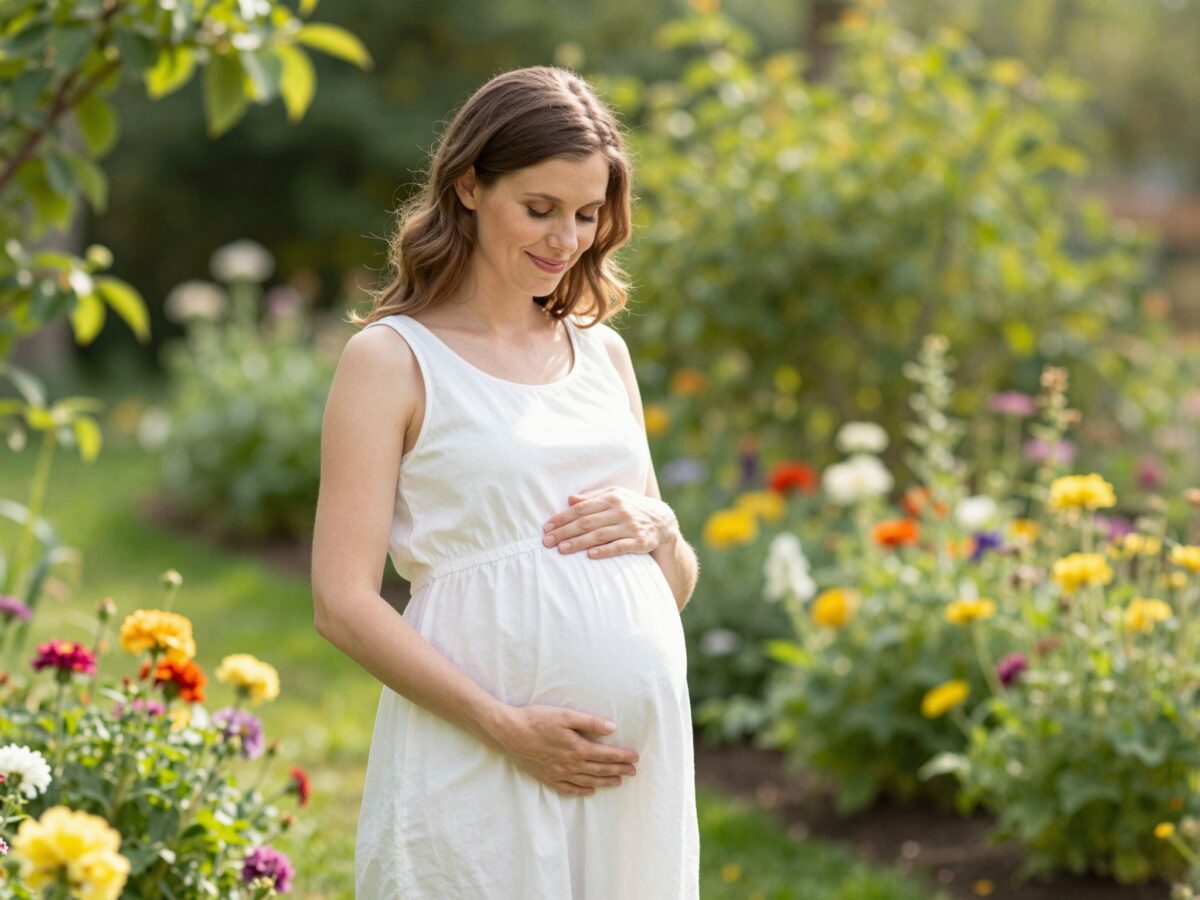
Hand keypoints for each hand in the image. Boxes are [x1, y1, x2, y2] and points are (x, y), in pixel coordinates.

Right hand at [494, 705, 638, 796]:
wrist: (510, 733)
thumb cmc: (537, 719)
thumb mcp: (565, 715)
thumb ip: (590, 722)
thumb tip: (613, 728)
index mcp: (578, 748)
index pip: (607, 755)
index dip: (622, 757)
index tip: (635, 758)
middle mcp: (571, 764)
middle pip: (601, 769)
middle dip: (619, 770)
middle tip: (633, 771)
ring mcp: (559, 774)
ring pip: (588, 780)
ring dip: (605, 781)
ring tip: (618, 782)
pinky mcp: (548, 778)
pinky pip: (569, 788)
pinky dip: (582, 790)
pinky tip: (590, 790)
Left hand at [541, 486, 677, 558]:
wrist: (662, 520)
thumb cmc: (631, 507)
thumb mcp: (615, 496)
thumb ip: (592, 497)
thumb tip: (569, 499)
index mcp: (612, 498)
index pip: (581, 508)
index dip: (562, 518)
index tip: (546, 527)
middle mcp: (620, 511)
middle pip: (587, 522)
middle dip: (564, 532)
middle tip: (547, 541)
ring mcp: (630, 527)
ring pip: (600, 535)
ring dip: (579, 543)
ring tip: (561, 549)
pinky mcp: (639, 542)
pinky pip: (619, 547)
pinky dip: (605, 551)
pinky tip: (590, 555)